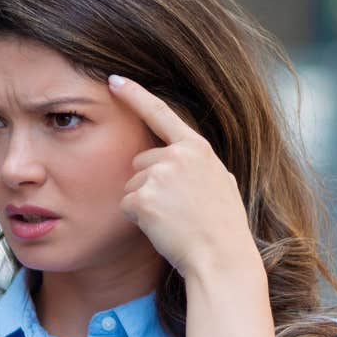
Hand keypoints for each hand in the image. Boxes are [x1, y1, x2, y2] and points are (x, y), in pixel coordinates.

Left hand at [109, 75, 257, 281]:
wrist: (221, 257)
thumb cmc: (222, 227)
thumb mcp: (221, 183)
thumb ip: (199, 166)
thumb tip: (189, 161)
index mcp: (197, 148)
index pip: (160, 113)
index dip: (135, 94)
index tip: (113, 79)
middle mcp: (177, 155)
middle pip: (139, 161)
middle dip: (149, 183)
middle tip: (177, 208)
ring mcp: (158, 175)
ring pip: (131, 185)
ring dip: (144, 203)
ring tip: (174, 219)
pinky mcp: (142, 198)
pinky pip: (125, 205)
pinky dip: (138, 219)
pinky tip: (162, 227)